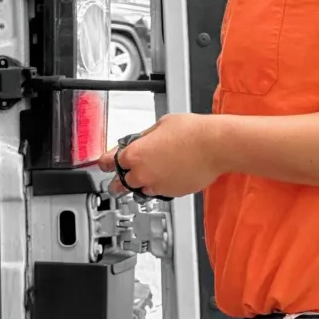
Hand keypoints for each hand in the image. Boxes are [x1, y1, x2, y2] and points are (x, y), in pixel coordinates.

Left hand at [98, 113, 225, 198]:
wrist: (215, 146)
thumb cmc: (192, 132)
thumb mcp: (161, 124)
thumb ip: (144, 137)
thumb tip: (140, 142)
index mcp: (134, 154)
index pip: (110, 163)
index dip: (106, 162)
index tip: (103, 164)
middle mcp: (142, 173)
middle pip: (122, 181)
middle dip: (123, 176)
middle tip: (124, 173)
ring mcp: (157, 185)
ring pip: (141, 188)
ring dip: (143, 181)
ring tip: (153, 169)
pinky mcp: (172, 193)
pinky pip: (159, 191)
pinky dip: (160, 184)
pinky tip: (169, 172)